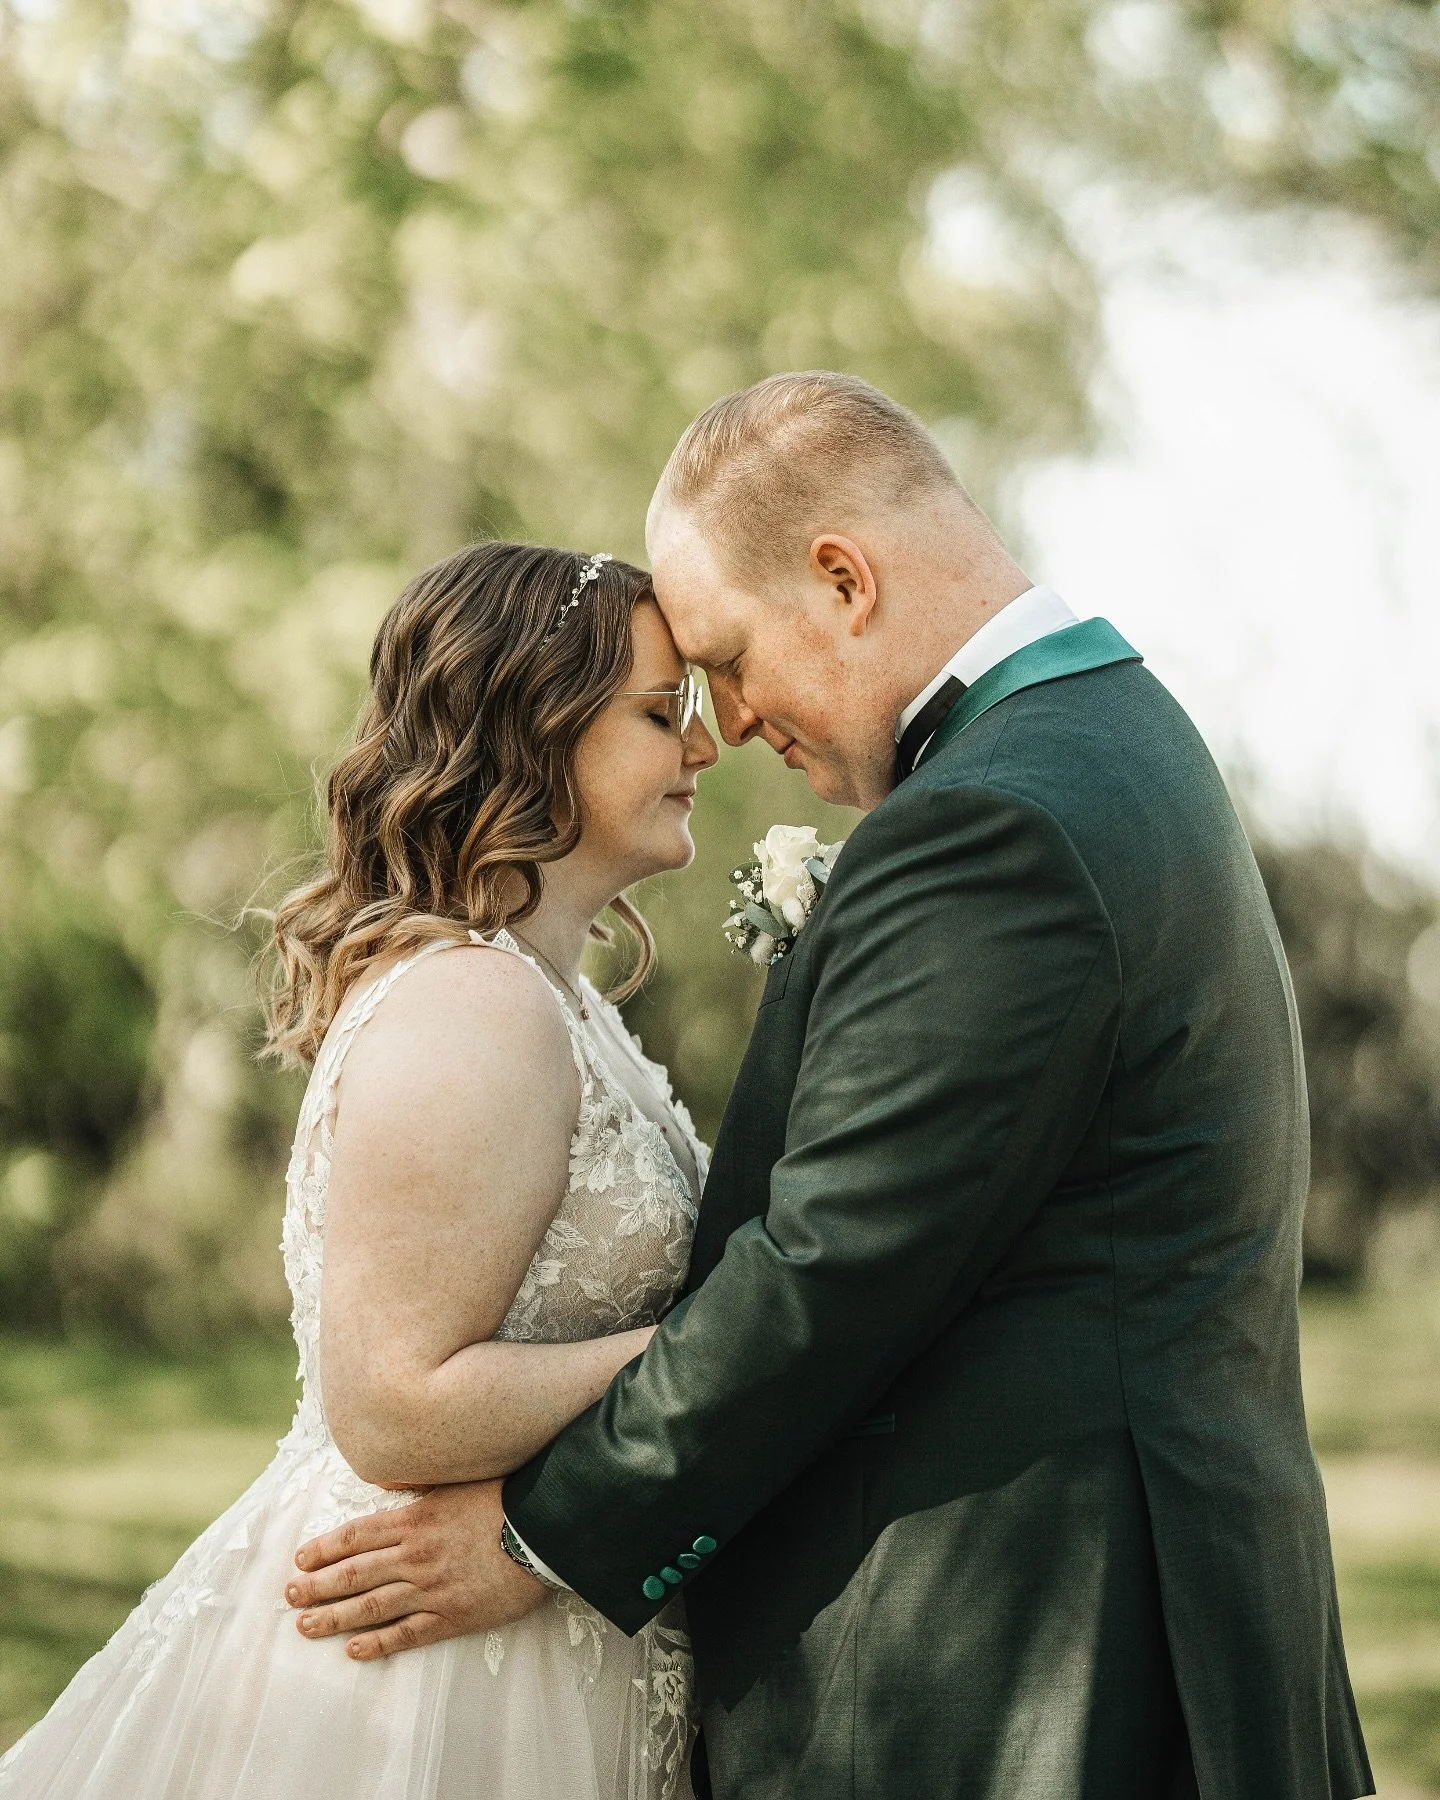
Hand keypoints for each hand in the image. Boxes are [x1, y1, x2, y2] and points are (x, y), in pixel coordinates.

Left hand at [284, 1478, 548, 1659]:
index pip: (356, 1536)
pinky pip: (406, 1634)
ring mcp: (430, 1589)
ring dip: (333, 1617)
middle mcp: (414, 1556)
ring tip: (306, 1626)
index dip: (324, 1549)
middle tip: (289, 1595)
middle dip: (317, 1586)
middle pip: (353, 1573)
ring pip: (370, 1607)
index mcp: (414, 1520)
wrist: (542, 1530)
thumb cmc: (503, 1498)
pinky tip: (353, 1650)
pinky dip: (377, 1643)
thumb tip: (385, 1478)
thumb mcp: (456, 1479)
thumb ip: (419, 1484)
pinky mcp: (451, 1616)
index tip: (300, 1559)